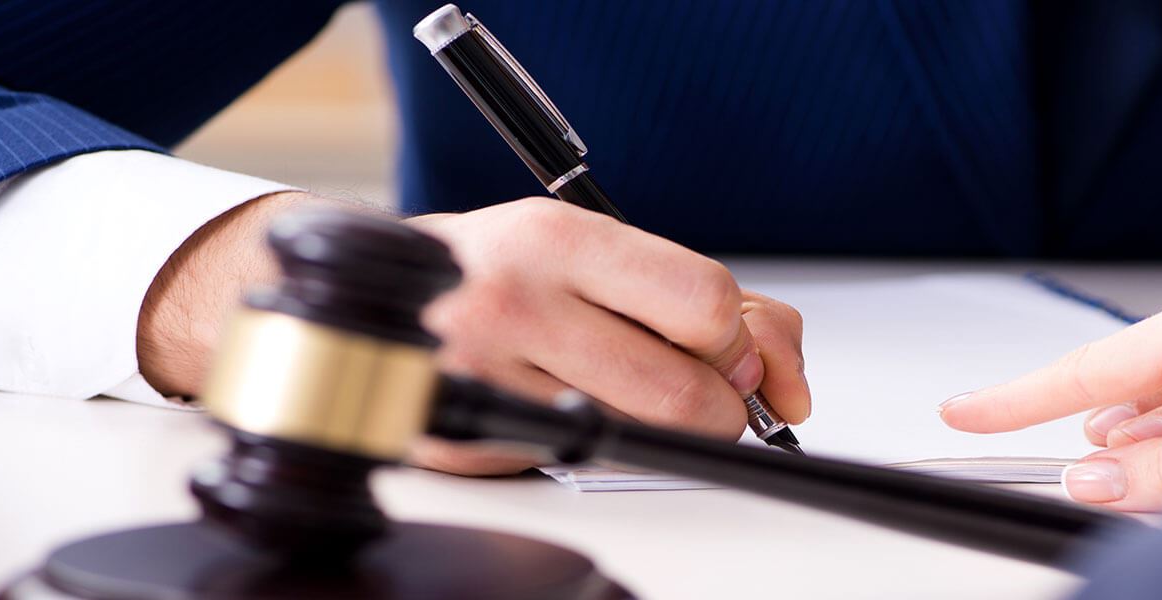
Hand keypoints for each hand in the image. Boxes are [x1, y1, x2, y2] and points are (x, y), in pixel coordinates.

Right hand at [407, 199, 807, 473]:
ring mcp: (486, 378)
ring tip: (606, 379)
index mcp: (560, 239)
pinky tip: (554, 402)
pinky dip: (585, 443)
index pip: (703, 303)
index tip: (727, 350)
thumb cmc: (505, 269)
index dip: (735, 341)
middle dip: (716, 407)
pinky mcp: (466, 441)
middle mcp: (517, 303)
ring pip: (636, 439)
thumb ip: (710, 301)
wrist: (376, 295)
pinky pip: (573, 464)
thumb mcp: (599, 248)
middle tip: (697, 391)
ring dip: (648, 424)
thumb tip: (785, 381)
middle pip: (682, 393)